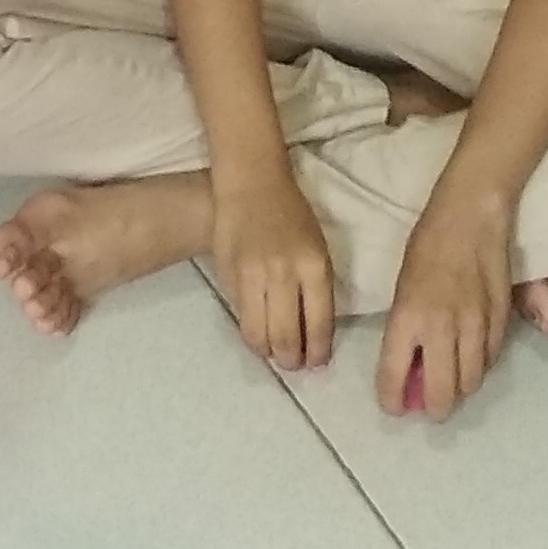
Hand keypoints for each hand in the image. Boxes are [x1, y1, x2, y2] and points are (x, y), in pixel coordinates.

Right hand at [211, 166, 337, 370]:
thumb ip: (315, 290)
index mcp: (314, 267)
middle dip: (291, 361)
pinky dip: (250, 328)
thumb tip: (311, 333)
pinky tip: (257, 327)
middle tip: (293, 364)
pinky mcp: (228, 275)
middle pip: (285, 337)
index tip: (316, 363)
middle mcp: (284, 274)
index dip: (317, 352)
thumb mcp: (317, 249)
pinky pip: (240, 315)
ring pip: (257, 334)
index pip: (318, 324)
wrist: (251, 184)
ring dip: (267, 352)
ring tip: (273, 352)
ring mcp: (252, 276)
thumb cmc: (292, 215)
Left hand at [376, 182, 515, 416]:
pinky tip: (472, 358)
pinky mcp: (501, 321)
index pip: (395, 375)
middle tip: (429, 407)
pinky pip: (490, 359)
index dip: (393, 400)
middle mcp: (441, 329)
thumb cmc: (427, 245)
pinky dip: (480, 366)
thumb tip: (409, 365)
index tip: (394, 406)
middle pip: (442, 392)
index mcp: (408, 318)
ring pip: (471, 381)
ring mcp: (475, 327)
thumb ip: (406, 329)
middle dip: (434, 408)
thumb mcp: (403, 287)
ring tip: (450, 383)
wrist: (471, 217)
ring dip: (459, 389)